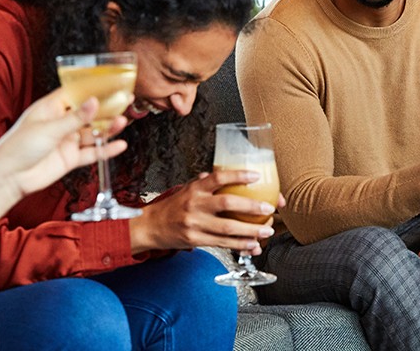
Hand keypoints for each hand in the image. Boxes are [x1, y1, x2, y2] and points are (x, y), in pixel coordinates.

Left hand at [0, 89, 128, 201]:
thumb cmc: (18, 147)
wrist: (8, 178)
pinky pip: (93, 152)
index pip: (76, 93)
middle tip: (125, 101)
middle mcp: (61, 123)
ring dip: (108, 128)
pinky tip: (119, 145)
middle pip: (89, 113)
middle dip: (107, 109)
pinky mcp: (71, 158)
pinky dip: (106, 149)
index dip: (93, 88)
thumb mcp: (49, 129)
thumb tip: (95, 102)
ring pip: (93, 132)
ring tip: (123, 122)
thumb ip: (76, 118)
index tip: (112, 83)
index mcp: (51, 108)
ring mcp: (67, 141)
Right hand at [128, 170, 279, 254]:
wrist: (150, 227)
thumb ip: (206, 183)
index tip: (256, 176)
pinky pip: (222, 243)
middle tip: (269, 209)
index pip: (218, 177)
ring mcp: (195, 224)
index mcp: (195, 188)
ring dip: (251, 231)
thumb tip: (226, 174)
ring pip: (228, 228)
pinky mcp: (196, 240)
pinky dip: (240, 245)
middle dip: (252, 207)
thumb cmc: (172, 206)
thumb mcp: (187, 189)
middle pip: (227, 204)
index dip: (238, 175)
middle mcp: (195, 204)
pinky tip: (253, 245)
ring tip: (267, 231)